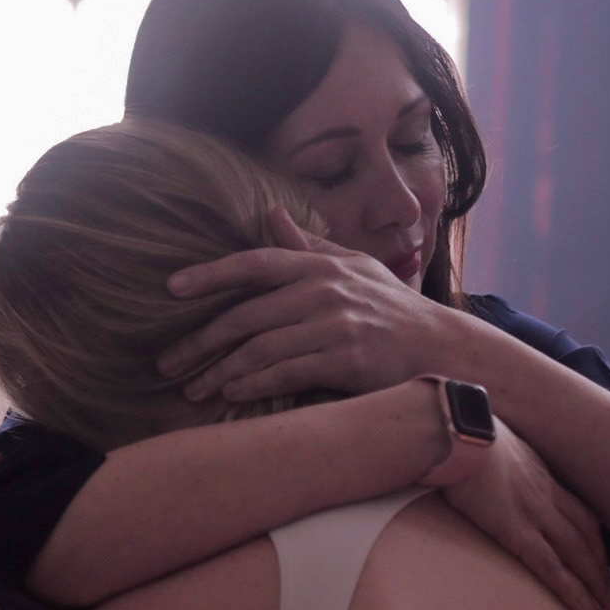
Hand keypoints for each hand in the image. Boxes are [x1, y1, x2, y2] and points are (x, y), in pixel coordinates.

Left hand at [158, 208, 458, 402]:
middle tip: (168, 363)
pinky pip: (287, 373)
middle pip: (246, 315)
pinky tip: (233, 395)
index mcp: (320, 266)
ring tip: (195, 389)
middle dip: (200, 341)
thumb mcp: (354, 267)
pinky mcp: (346, 360)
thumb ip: (307, 246)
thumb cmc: (391, 306)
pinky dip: (256, 385)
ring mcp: (335, 326)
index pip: (255, 263)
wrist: (441, 346)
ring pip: (261, 349)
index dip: (211, 274)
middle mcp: (324, 291)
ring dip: (221, 372)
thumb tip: (270, 214)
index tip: (172, 287)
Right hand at [439, 418, 609, 609]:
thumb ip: (494, 457)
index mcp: (538, 471)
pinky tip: (582, 607)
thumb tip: (480, 464)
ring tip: (604, 606)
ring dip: (594, 580)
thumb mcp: (491, 441)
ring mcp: (534, 512)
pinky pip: (550, 565)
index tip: (597, 554)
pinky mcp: (516, 530)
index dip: (589, 534)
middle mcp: (545, 493)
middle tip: (608, 590)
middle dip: (599, 563)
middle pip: (585, 533)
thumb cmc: (462, 431)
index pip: (575, 507)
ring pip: (577, 552)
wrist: (457, 432)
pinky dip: (570, 588)